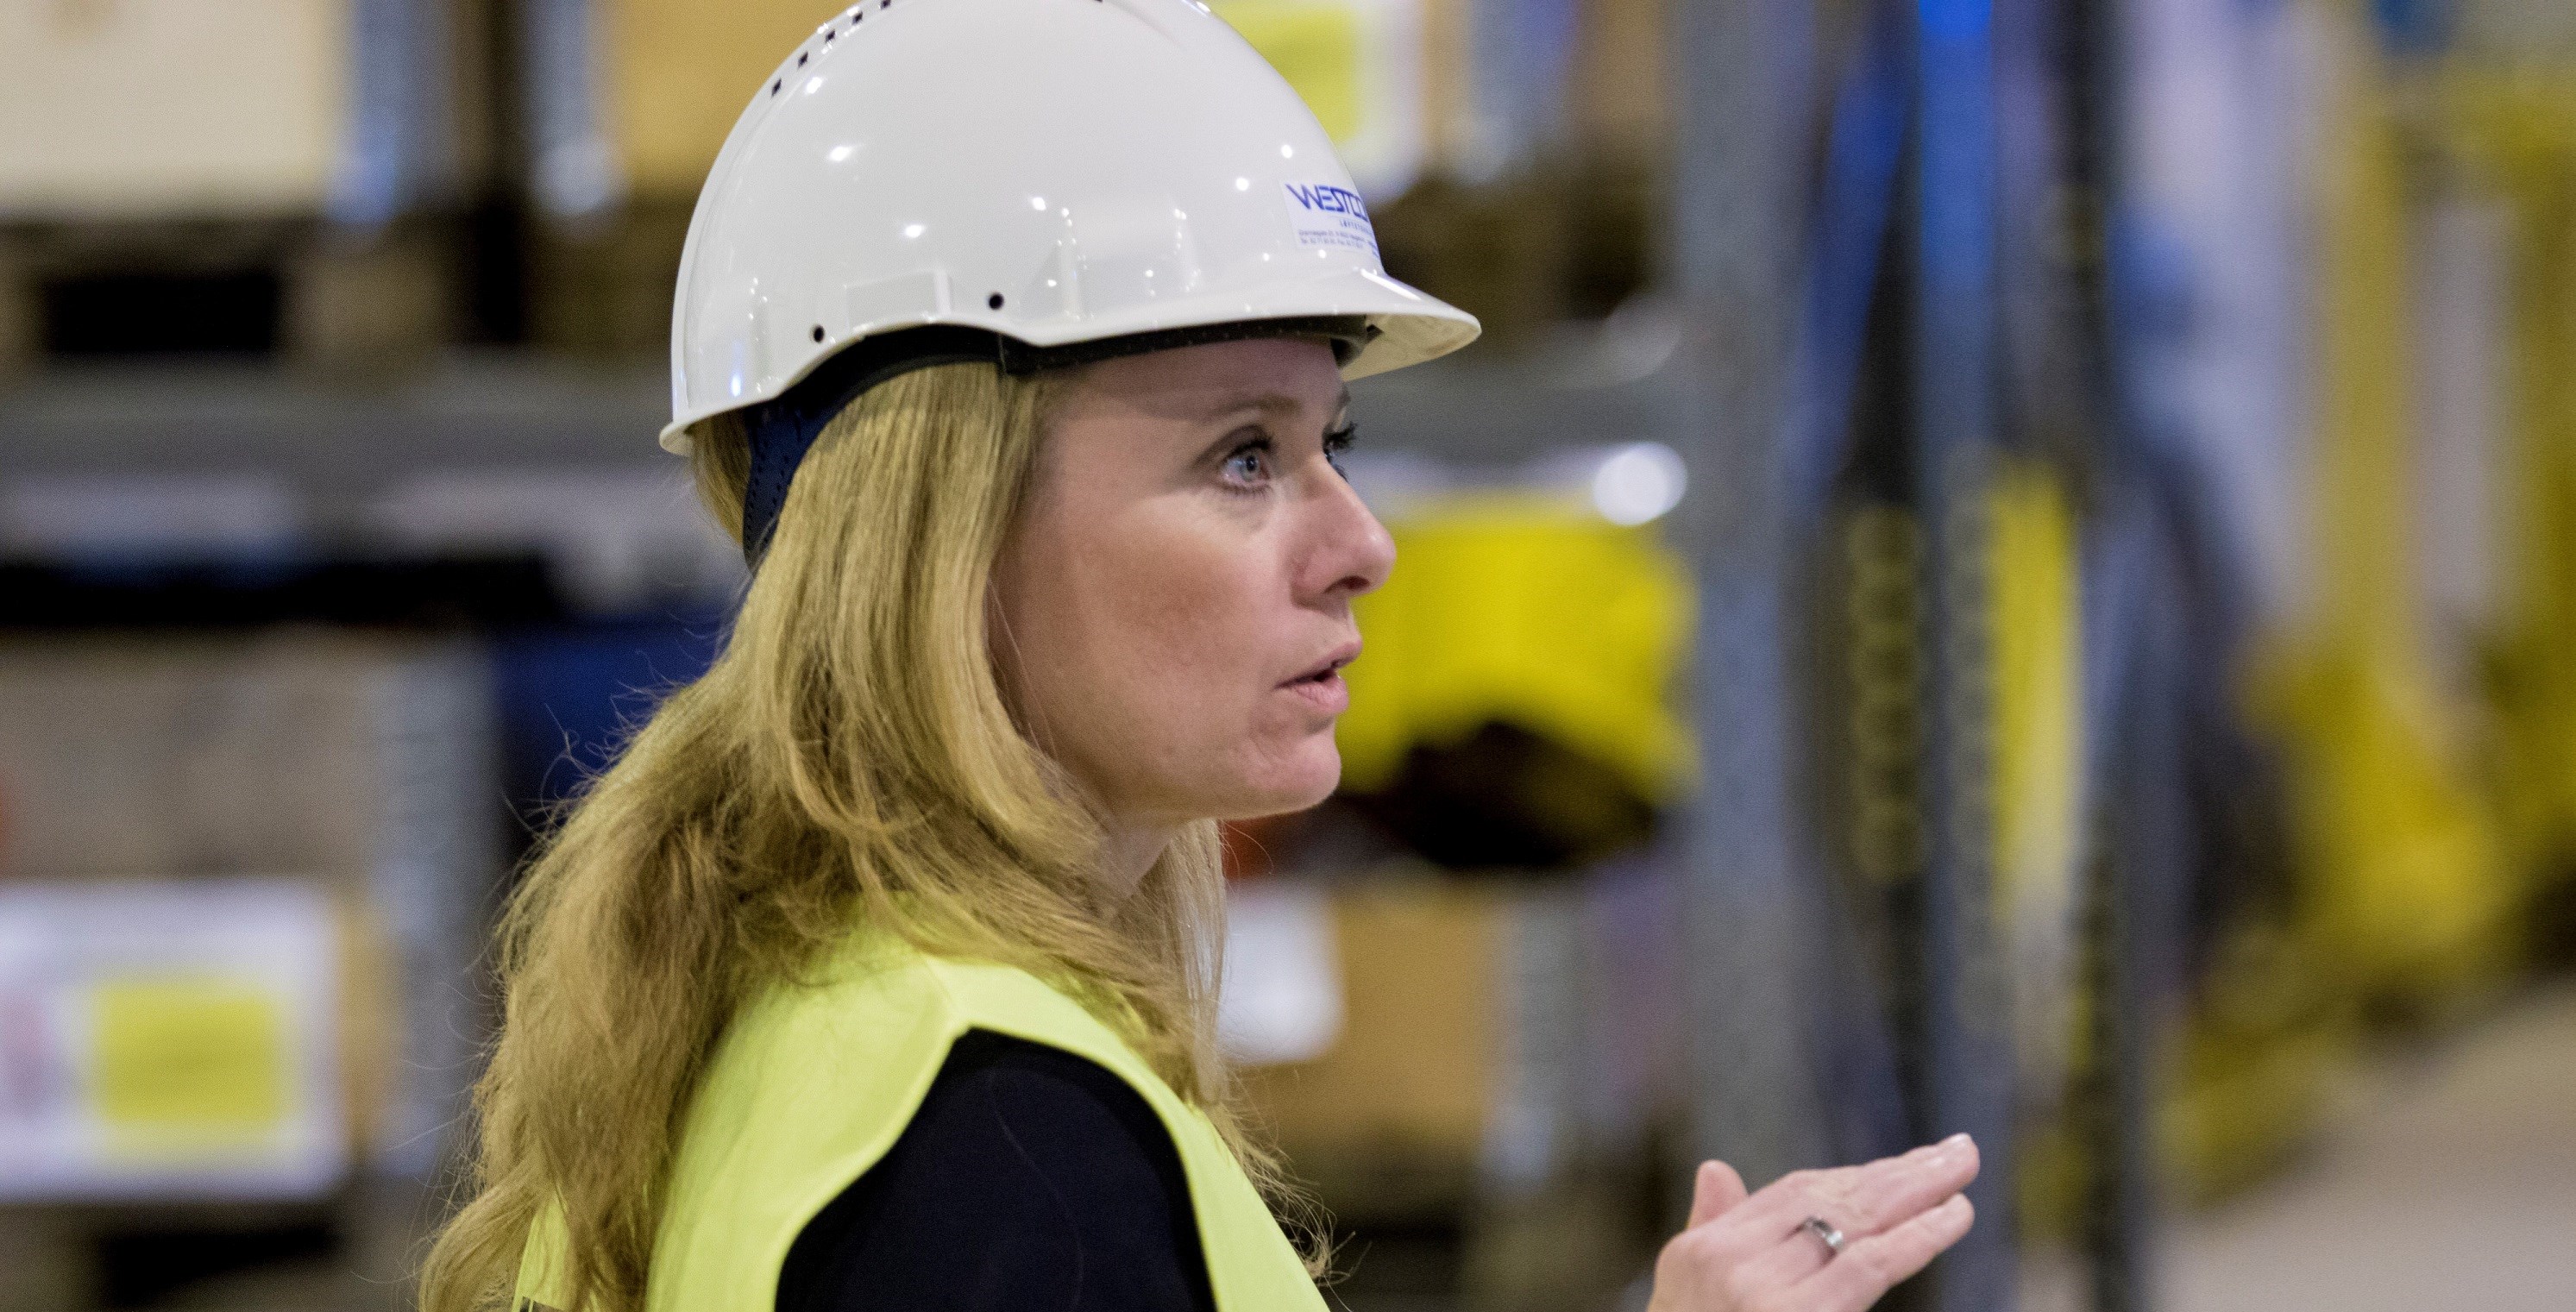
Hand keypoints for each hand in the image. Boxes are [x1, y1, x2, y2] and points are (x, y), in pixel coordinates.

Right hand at [1644, 1134, 1979, 1311]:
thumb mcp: (1685, 1298)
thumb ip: (1711, 1233)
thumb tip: (1716, 1169)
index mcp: (1698, 1253)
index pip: (1790, 1196)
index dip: (1855, 1176)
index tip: (1909, 1165)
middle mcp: (1726, 1264)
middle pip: (1827, 1201)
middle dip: (1898, 1173)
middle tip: (1958, 1151)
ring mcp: (1760, 1294)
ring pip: (1854, 1225)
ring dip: (1919, 1194)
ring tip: (1963, 1172)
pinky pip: (1869, 1267)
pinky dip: (1916, 1237)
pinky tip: (1952, 1215)